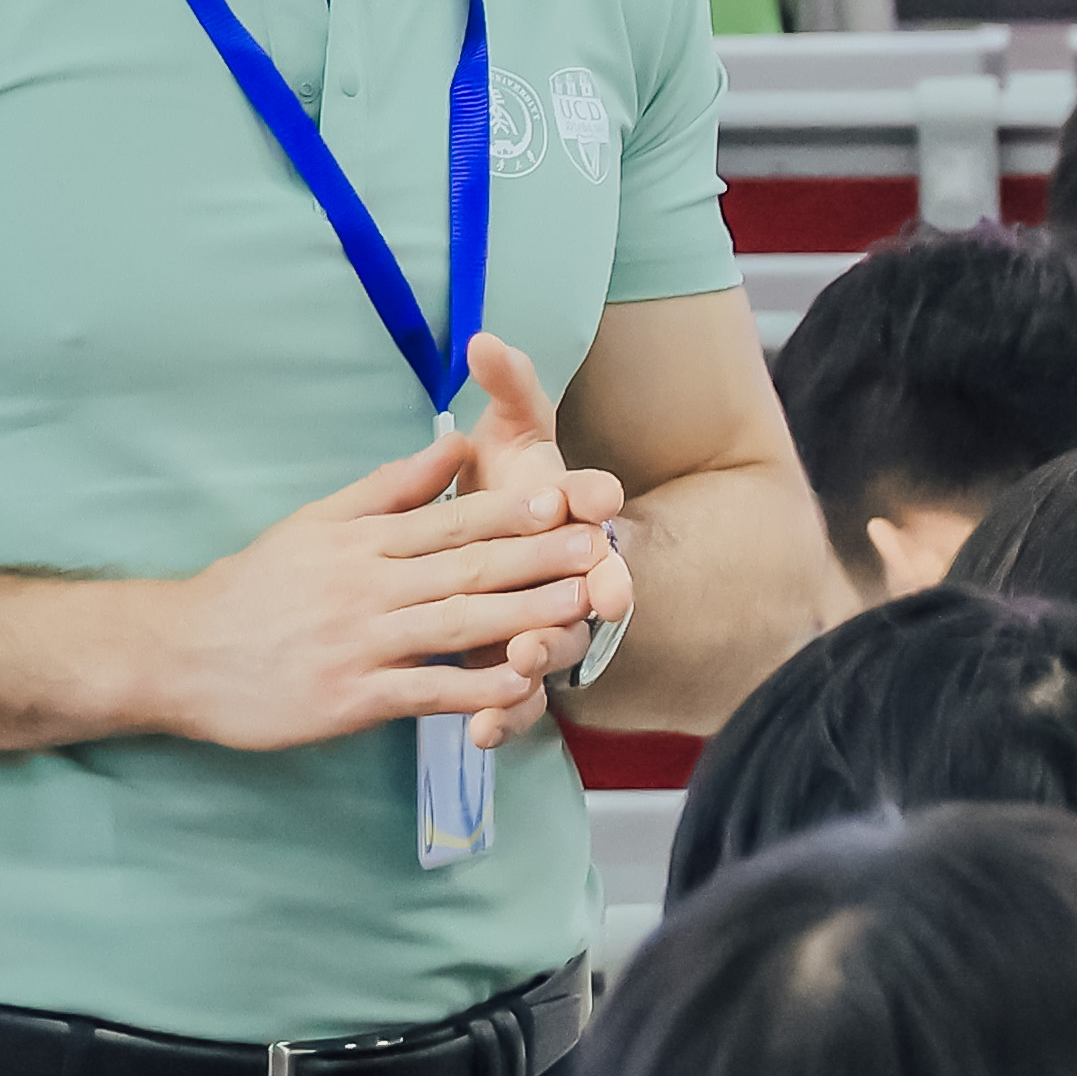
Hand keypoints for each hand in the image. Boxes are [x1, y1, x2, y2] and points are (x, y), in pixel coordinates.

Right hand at [132, 359, 619, 760]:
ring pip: (455, 625)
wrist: (181, 652)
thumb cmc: (256, 587)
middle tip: (601, 547)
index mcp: (362, 541)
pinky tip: (520, 690)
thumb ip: (389, 488)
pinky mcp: (350, 697)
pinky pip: (424, 692)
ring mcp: (359, 642)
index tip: (567, 500)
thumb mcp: (317, 522)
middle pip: (465, 568)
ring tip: (581, 608)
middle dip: (539, 558)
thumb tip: (451, 443)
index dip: (513, 511)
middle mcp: (365, 586)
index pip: (450, 520)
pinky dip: (474, 693)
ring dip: (523, 616)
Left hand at [424, 334, 637, 743]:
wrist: (500, 545)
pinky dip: (502, 717)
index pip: (594, 501)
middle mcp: (570, 571)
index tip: (594, 496)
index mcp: (570, 510)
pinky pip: (516, 700)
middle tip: (595, 595)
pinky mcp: (516, 668)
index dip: (596, 499)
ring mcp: (547, 622)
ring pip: (555, 645)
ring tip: (523, 662)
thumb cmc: (509, 480)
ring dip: (544, 655)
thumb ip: (512, 385)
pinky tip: (480, 735)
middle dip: (592, 590)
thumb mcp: (513, 428)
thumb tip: (487, 340)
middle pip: (588, 582)